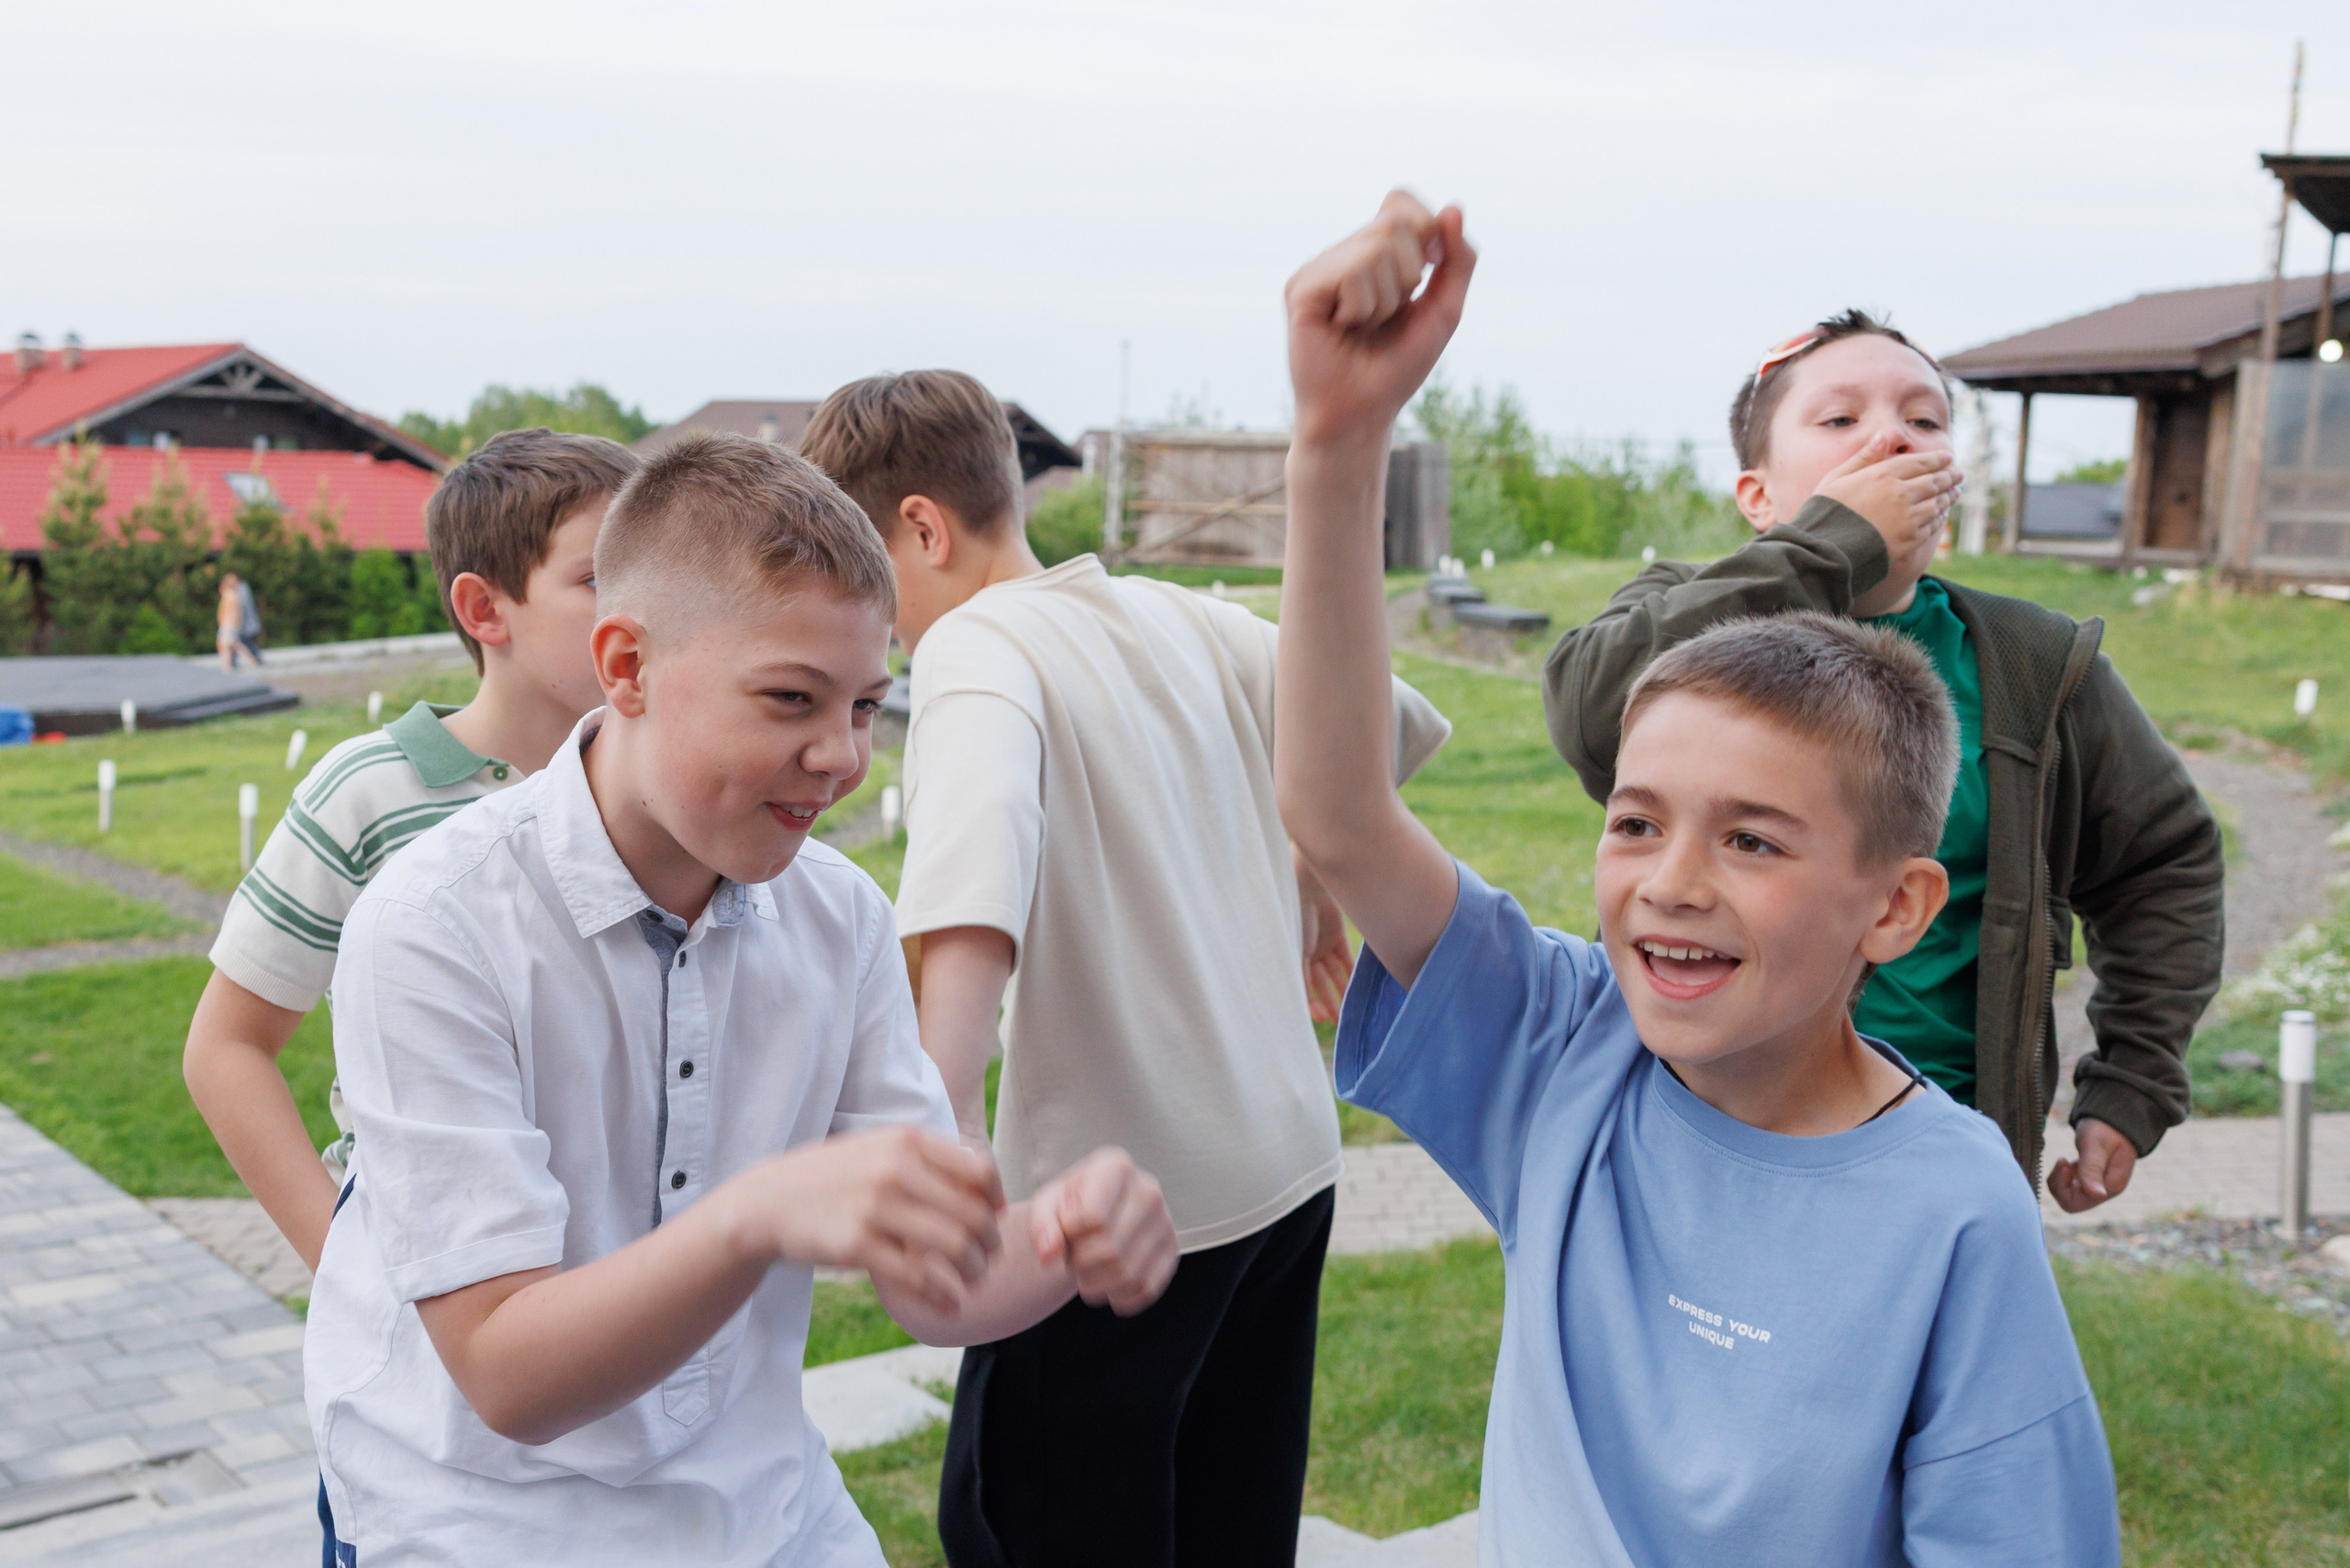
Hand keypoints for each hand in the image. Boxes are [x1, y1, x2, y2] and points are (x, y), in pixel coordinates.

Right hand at [744, 1126, 1005, 1311]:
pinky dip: (943, 1296)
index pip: (980, 1170)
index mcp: (907, 1141)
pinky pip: (917, 1277)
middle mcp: (895, 1170)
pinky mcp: (856, 1247)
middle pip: (973, 1215)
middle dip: (990, 1245)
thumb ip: (928, 1159)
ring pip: (954, 1247)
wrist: (766, 1202)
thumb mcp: (879, 1148)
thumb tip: (986, 1187)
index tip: (993, 1219)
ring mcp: (875, 1208)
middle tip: (987, 1260)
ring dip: (973, 1272)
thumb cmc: (835, 1178)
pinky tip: (948, 1304)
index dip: (996, 1200)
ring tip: (971, 1282)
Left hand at [1031, 1147, 1177, 1315]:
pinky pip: (1145, 1290)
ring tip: (1086, 1268)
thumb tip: (1049, 1255)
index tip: (1065, 1228)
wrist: (1094, 1215)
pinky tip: (1107, 1281)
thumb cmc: (1069, 1206)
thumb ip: (1042, 1227)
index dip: (1068, 1234)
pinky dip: (1118, 1296)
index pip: (1092, 1218)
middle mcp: (1149, 1190)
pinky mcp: (1173, 1252)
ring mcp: (1166, 1222)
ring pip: (1127, 1274)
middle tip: (1072, 1256)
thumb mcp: (1046, 1206)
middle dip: (1079, 1263)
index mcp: (1116, 1167)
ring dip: (1095, 1283)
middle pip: (1110, 1249)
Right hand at [1286, 190, 1476, 447]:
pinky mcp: (1301, 287)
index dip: (1425, 233)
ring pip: (1376, 247)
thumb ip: (1458, 260)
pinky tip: (1343, 327)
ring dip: (1386, 299)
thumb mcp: (1444, 309)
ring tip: (1364, 326)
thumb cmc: (1398, 366)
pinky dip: (1363, 307)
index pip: (1402, 201)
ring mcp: (1318, 268)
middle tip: (1386, 315)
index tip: (1422, 279)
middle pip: (1396, 222)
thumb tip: (1453, 207)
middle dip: (1410, 275)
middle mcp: (1341, 253)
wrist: (1362, 413)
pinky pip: (1352, 272)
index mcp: (1371, 251)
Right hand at [1301, 887, 1353, 1022]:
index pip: (1300, 986)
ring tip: (1347, 1009)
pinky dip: (1349, 972)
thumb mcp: (1292, 948)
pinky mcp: (1335, 935)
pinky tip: (1356, 988)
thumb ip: (1296, 972)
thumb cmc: (1293, 916)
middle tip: (1335, 1020)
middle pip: (1318, 983)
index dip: (1309, 1003)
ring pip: (1332, 974)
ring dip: (1340, 990)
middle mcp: (1306, 952)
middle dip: (1327, 1001)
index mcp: (1291, 956)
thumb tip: (1298, 1000)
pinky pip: (1344, 958)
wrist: (1308, 885)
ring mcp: (1321, 944)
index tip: (1320, 1018)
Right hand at [1812, 430, 1959, 577]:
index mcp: (1884, 474)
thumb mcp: (1837, 477)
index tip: (1948, 457)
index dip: (1937, 459)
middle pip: (1934, 481)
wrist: (1825, 551)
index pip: (1920, 462)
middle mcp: (1901, 494)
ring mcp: (1908, 518)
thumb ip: (1864, 457)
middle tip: (1959, 474)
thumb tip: (1884, 435)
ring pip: (1937, 503)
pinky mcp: (1910, 540)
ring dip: (1949, 496)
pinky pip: (1932, 525)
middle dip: (1950, 476)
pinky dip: (1940, 517)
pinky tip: (1942, 514)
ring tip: (1955, 492)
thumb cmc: (1826, 512)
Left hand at [2048, 1117, 2137, 1212]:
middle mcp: (2104, 1190)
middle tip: (2063, 1162)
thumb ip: (2093, 1168)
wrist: (2113, 1120)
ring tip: (2066, 1160)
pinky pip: (2069, 1187)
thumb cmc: (2106, 1129)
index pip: (2074, 1203)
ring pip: (2067, 1195)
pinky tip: (2068, 1162)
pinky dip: (2063, 1175)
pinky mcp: (2090, 1180)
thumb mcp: (2095, 1145)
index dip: (2062, 1187)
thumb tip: (2097, 1194)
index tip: (2065, 1164)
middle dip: (2058, 1184)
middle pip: (2069, 1203)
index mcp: (2110, 1186)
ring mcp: (2097, 1186)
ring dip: (2060, 1179)